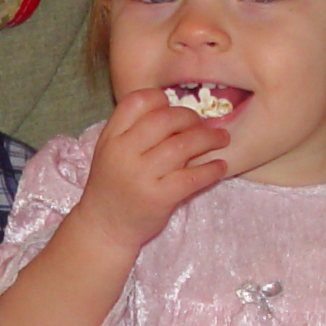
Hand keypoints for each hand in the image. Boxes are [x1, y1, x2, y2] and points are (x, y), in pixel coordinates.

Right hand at [76, 88, 230, 256]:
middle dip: (190, 118)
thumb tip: (178, 112)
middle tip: (202, 124)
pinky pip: (192, 177)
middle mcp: (123, 153)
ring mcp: (141, 176)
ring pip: (182, 146)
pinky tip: (220, 166)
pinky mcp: (158, 198)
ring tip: (221, 138)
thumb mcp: (111, 151)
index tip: (174, 108)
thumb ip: (134, 130)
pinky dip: (211, 169)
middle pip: (164, 119)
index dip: (160, 99)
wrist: (104, 226)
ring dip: (209, 138)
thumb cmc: (113, 185)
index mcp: (111, 137)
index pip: (137, 102)